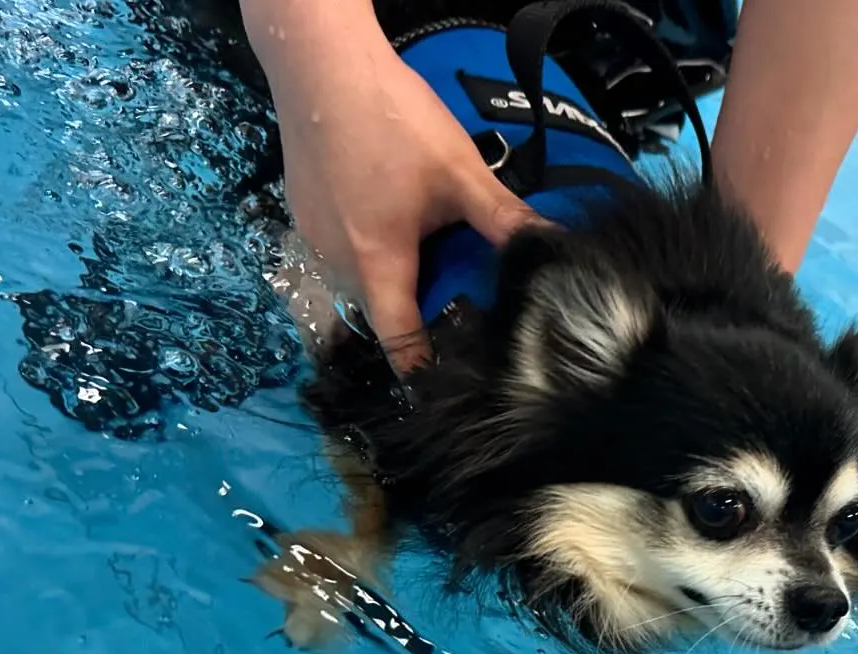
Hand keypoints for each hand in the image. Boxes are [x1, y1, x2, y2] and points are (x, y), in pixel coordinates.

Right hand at [258, 15, 540, 370]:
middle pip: (382, 313)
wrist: (319, 62)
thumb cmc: (390, 118)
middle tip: (459, 301)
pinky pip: (343, 250)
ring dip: (396, 277)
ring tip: (432, 252)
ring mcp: (315, 240)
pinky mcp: (305, 214)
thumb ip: (505, 220)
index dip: (424, 370)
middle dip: (418, 314)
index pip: (399, 342)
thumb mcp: (461, 173)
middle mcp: (338, 264)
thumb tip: (552, 250)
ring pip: (363, 281)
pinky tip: (395, 215)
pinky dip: (371, 248)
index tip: (448, 387)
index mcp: (378, 263)